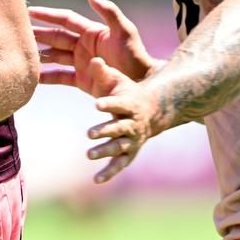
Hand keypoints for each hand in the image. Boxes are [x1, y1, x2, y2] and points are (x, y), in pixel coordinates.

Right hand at [30, 0, 158, 84]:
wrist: (143, 84)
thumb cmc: (136, 56)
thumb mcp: (125, 31)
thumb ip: (109, 11)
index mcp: (92, 32)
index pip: (65, 20)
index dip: (48, 15)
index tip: (29, 10)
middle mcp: (83, 46)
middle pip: (55, 37)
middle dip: (37, 33)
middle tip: (17, 31)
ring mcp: (81, 63)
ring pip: (54, 56)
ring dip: (38, 54)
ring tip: (20, 53)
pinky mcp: (82, 80)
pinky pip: (60, 77)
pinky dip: (46, 77)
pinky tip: (32, 77)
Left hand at [68, 58, 162, 183]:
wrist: (150, 111)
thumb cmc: (128, 92)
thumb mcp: (118, 80)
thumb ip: (104, 72)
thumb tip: (93, 59)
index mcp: (129, 104)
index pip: (119, 104)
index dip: (109, 104)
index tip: (97, 103)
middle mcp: (132, 123)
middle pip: (119, 128)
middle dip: (105, 131)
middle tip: (90, 133)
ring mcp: (132, 139)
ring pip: (119, 147)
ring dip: (105, 151)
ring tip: (89, 154)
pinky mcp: (129, 152)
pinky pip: (120, 164)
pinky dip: (109, 172)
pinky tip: (96, 180)